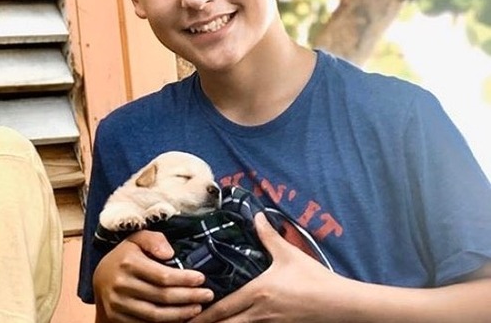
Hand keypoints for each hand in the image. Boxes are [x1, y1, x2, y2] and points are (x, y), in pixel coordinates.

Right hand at [93, 230, 213, 321]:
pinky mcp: (117, 319)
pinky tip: (180, 317)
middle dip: (189, 297)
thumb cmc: (124, 258)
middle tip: (207, 295)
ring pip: (156, 314)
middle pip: (162, 296)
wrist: (99, 280)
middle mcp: (121, 285)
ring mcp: (118, 304)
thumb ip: (153, 240)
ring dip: (181, 313)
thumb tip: (170, 253)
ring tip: (197, 308)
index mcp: (128, 263)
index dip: (185, 279)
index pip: (163, 276)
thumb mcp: (136, 240)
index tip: (201, 279)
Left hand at [188, 213, 349, 322]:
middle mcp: (260, 313)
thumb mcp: (289, 255)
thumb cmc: (315, 278)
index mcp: (258, 293)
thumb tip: (256, 216)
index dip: (203, 314)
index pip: (223, 308)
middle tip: (187, 322)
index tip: (187, 314)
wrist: (341, 304)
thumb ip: (268, 237)